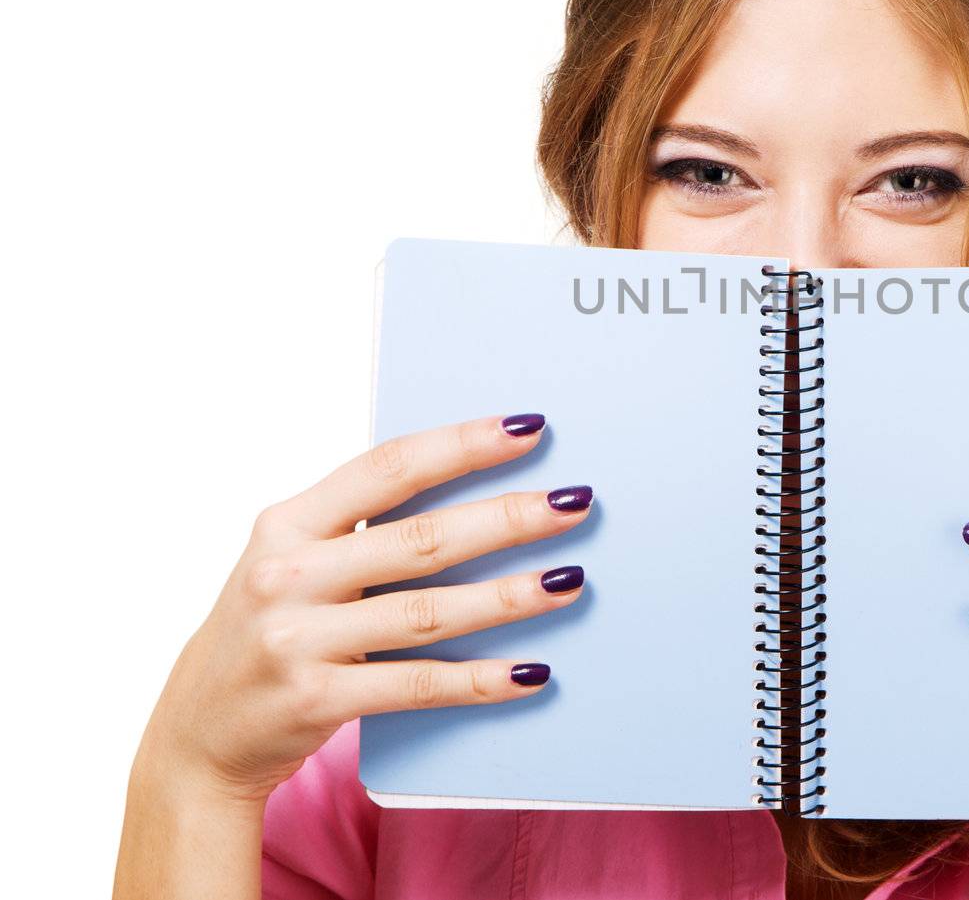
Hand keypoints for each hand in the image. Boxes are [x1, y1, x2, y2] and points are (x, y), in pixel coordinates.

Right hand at [135, 412, 588, 804]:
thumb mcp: (293, 562)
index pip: (389, 468)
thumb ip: (360, 527)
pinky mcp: (314, 700)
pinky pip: (417, 685)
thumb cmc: (269, 631)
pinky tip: (531, 672)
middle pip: (422, 537)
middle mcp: (289, 573)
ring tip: (570, 580)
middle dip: (509, 518)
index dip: (463, 445)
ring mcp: (298, 639)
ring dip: (510, 596)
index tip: (528, 429)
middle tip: (575, 503)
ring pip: (430, 610)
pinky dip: (480, 680)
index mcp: (288, 522)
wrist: (196, 736)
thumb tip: (476, 487)